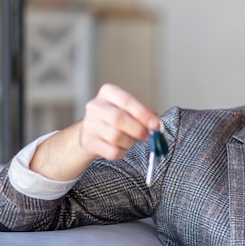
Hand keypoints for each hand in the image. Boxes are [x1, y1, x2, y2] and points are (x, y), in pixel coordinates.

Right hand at [29, 84, 159, 180]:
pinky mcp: (87, 142)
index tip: (155, 124)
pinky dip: (122, 152)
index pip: (126, 100)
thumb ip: (144, 115)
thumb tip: (156, 124)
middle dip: (138, 130)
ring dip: (130, 142)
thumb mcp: (130, 110)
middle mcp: (95, 106)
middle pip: (118, 118)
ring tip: (131, 141)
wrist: (91, 133)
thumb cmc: (116, 119)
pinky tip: (121, 148)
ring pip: (115, 136)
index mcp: (108, 92)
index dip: (143, 113)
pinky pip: (111, 151)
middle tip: (146, 136)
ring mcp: (89, 124)